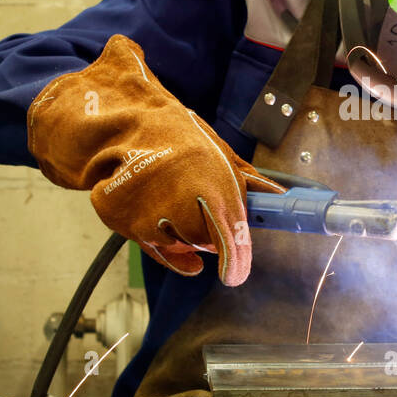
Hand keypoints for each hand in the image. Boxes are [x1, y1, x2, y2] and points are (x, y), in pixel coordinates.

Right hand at [27, 35, 282, 284]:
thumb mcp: (219, 151)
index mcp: (211, 182)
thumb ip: (248, 179)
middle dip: (204, 232)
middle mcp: (177, 202)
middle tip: (196, 203)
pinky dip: (154, 233)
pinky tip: (153, 208)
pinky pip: (147, 243)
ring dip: (177, 233)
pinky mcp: (120, 220)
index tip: (235, 273)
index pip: (228, 238)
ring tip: (170, 196)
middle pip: (202, 244)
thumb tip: (277, 196)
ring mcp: (145, 214)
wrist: (124, 123)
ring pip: (173, 246)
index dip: (234, 261)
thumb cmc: (178, 137)